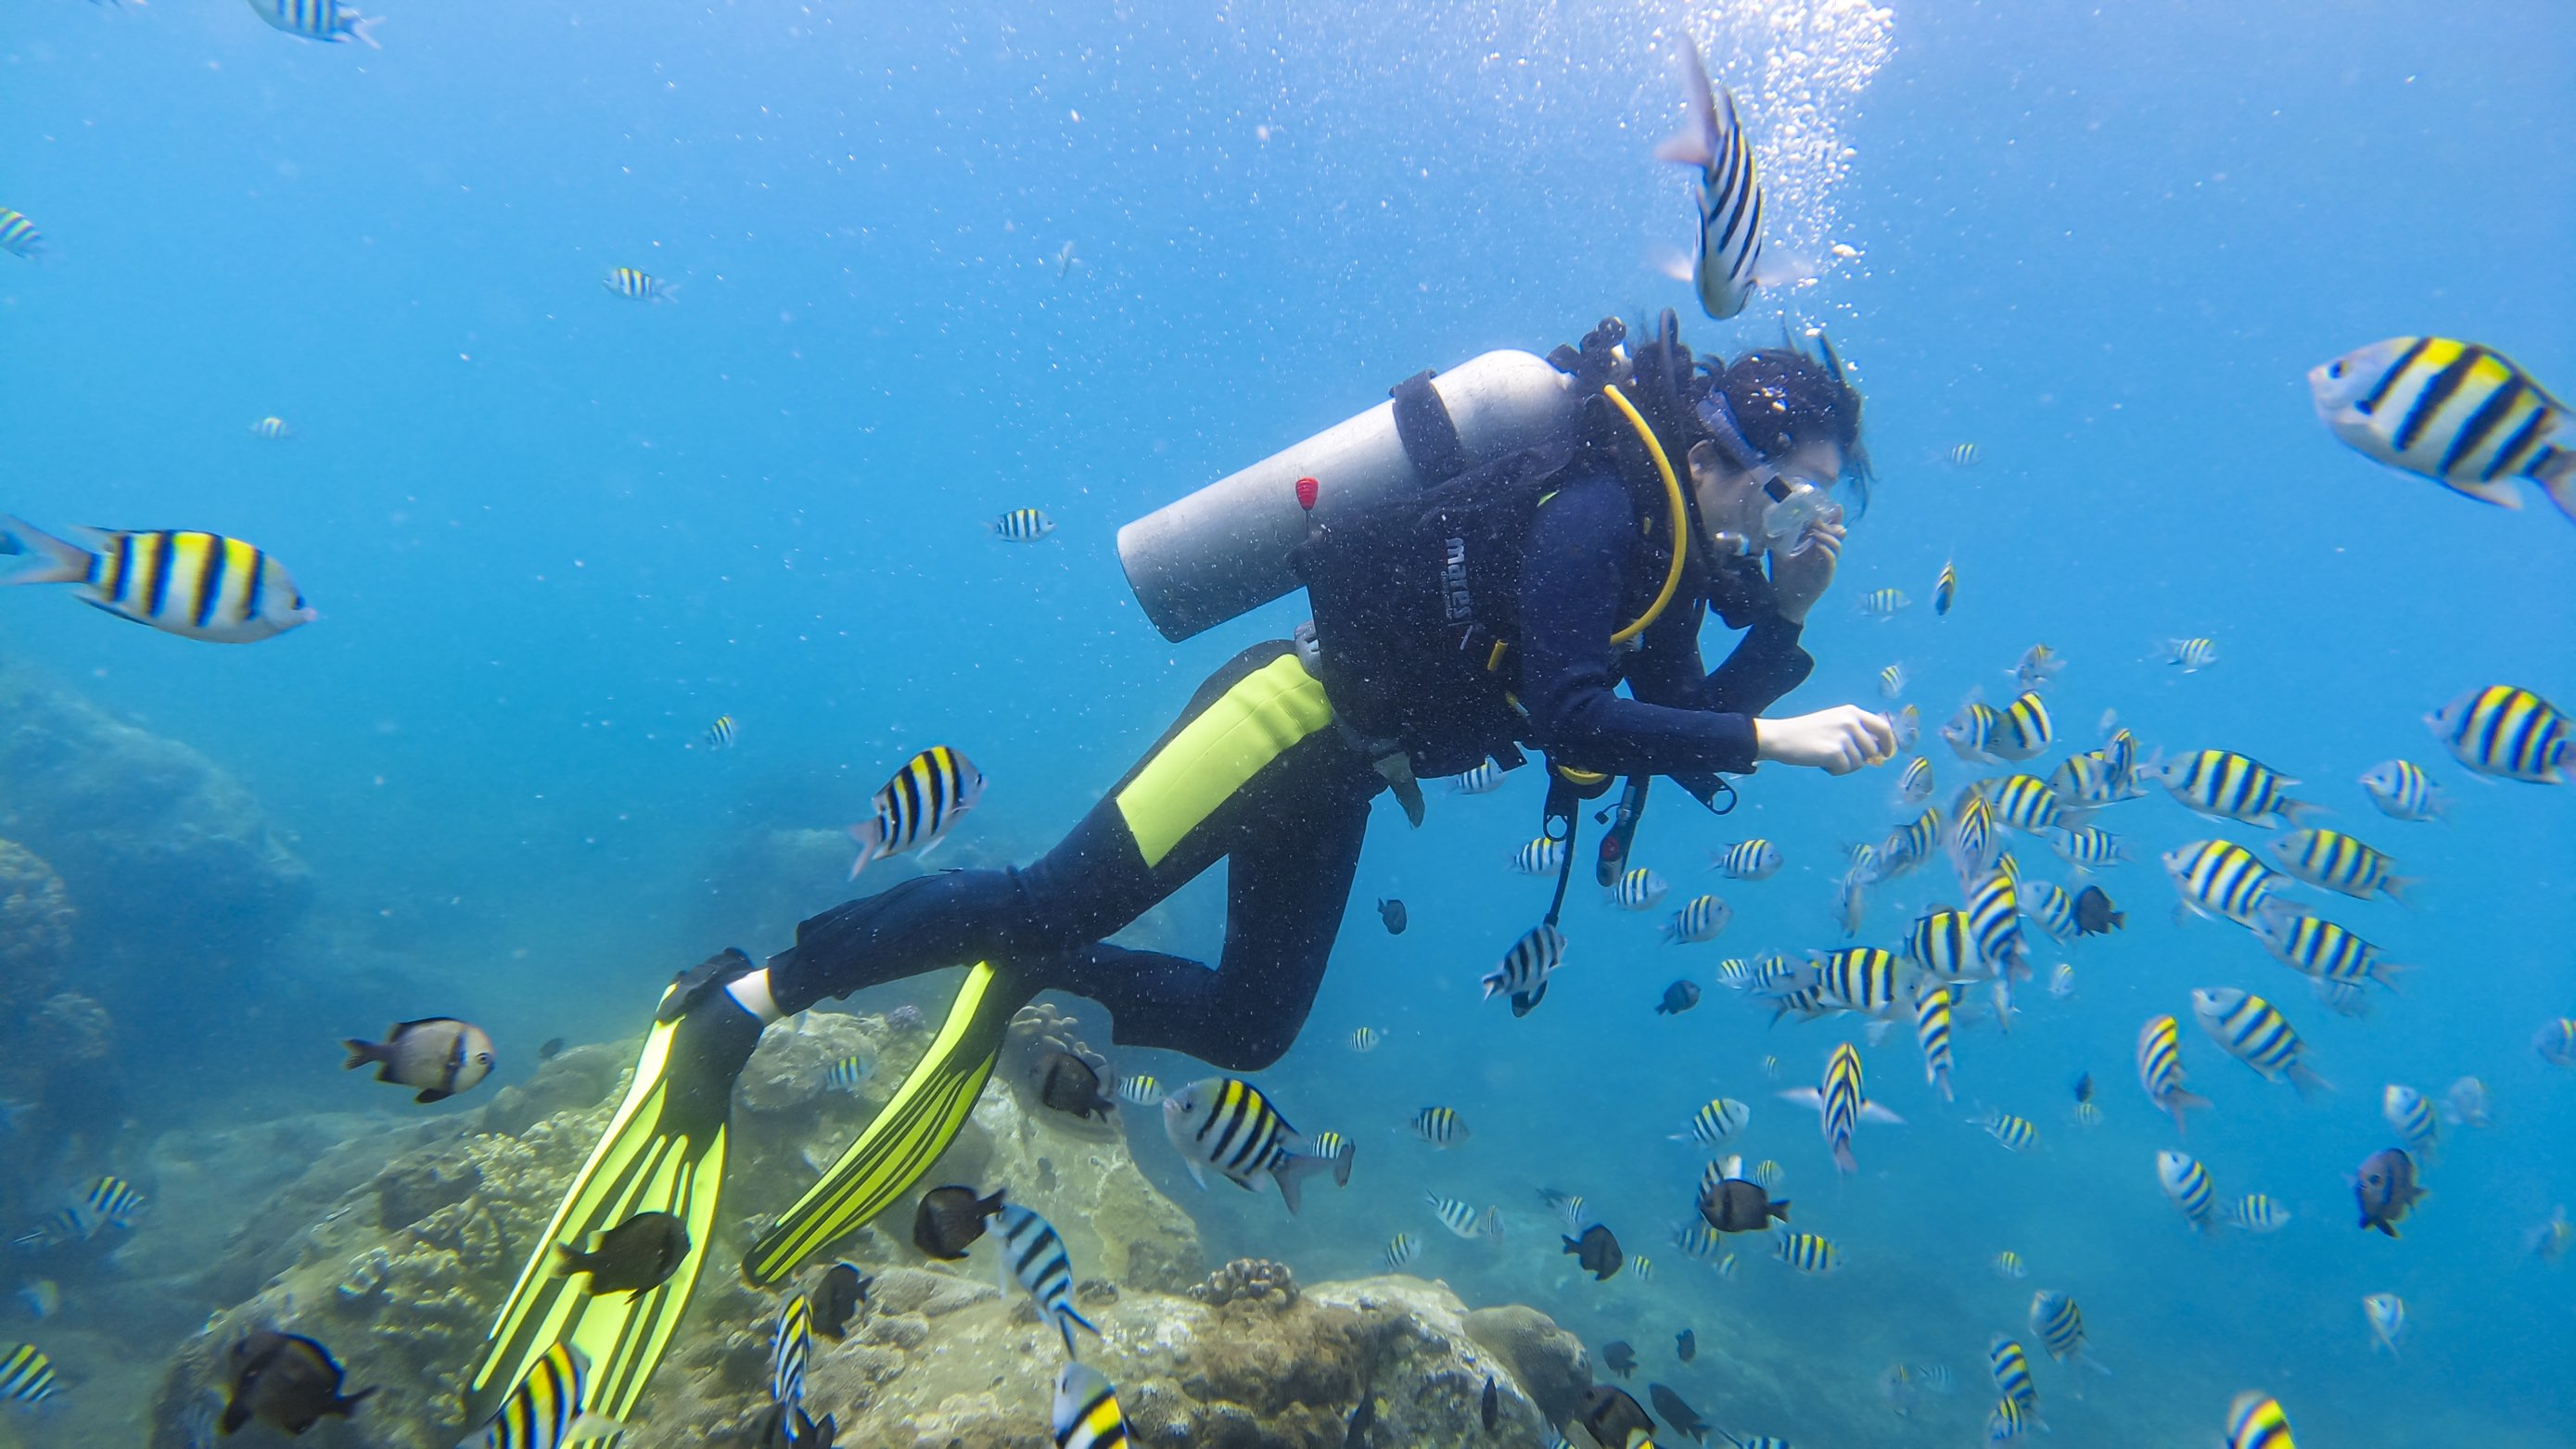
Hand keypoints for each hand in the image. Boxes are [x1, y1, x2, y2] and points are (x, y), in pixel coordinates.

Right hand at [1753, 705, 1898, 774]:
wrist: (1781, 737)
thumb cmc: (1806, 732)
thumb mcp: (1834, 722)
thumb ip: (1856, 731)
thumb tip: (1877, 752)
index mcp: (1852, 712)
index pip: (1882, 728)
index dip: (1888, 743)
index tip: (1886, 754)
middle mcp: (1850, 721)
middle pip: (1872, 750)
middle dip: (1861, 759)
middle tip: (1841, 759)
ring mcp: (1843, 736)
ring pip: (1859, 762)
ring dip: (1845, 765)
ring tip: (1827, 758)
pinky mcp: (1834, 752)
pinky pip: (1845, 769)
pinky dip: (1835, 771)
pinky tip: (1822, 763)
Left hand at [1767, 520, 1843, 623]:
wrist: (1783, 601)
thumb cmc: (1783, 576)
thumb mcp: (1780, 553)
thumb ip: (1779, 538)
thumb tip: (1770, 519)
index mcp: (1816, 545)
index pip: (1830, 527)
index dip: (1833, 516)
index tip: (1829, 506)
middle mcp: (1824, 552)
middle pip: (1838, 533)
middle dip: (1831, 523)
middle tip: (1817, 519)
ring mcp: (1827, 564)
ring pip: (1837, 545)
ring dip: (1827, 536)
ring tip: (1814, 532)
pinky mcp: (1826, 575)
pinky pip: (1831, 560)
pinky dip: (1826, 551)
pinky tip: (1817, 546)